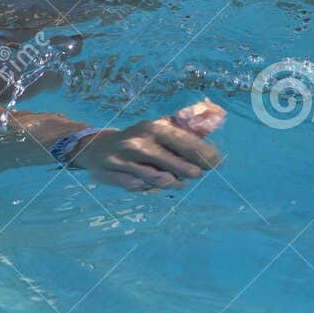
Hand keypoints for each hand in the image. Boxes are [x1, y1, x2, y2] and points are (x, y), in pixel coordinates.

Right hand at [64, 100, 225, 190]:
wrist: (95, 147)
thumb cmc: (136, 137)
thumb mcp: (155, 127)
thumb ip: (181, 129)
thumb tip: (213, 124)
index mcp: (153, 128)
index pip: (185, 142)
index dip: (205, 154)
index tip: (218, 162)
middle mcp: (140, 143)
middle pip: (176, 164)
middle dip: (193, 171)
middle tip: (199, 173)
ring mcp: (127, 161)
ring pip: (161, 180)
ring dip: (177, 183)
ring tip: (182, 182)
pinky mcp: (116, 177)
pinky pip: (142, 188)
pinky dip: (154, 188)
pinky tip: (159, 184)